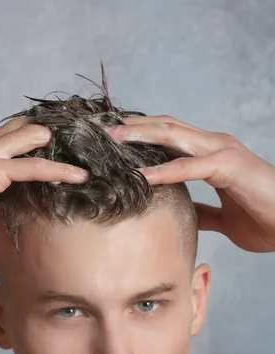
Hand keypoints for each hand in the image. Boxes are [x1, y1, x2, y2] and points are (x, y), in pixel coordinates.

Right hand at [0, 117, 89, 274]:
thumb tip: (10, 214)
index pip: (8, 137)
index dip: (35, 137)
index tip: (61, 144)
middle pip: (21, 128)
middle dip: (52, 133)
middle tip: (82, 139)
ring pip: (29, 139)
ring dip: (60, 146)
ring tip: (88, 154)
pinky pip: (32, 166)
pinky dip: (59, 170)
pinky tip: (80, 176)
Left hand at [108, 115, 274, 251]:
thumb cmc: (265, 218)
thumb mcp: (224, 218)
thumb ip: (204, 211)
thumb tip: (186, 214)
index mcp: (211, 155)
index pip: (170, 138)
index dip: (143, 136)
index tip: (114, 142)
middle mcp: (214, 146)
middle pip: (166, 128)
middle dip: (133, 128)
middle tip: (102, 131)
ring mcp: (222, 152)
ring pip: (174, 136)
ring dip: (141, 136)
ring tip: (112, 140)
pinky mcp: (229, 167)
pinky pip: (190, 167)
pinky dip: (163, 170)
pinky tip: (141, 176)